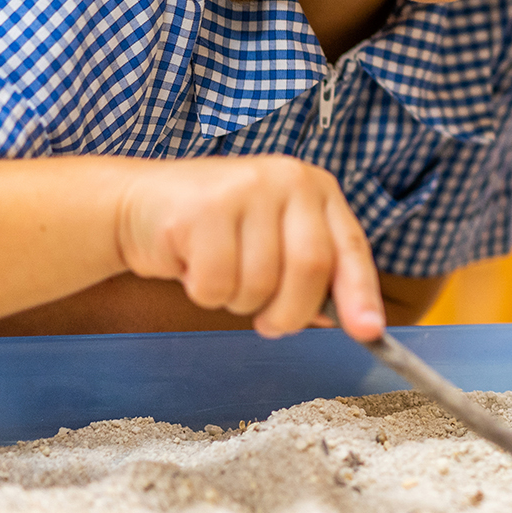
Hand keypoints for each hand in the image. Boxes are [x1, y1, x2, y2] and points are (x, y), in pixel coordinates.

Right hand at [114, 154, 384, 340]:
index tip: (370, 333)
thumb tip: (354, 320)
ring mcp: (247, 188)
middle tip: (269, 324)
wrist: (141, 203)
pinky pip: (217, 284)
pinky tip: (192, 264)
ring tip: (220, 271)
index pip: (351, 248)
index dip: (362, 294)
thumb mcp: (275, 239)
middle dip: (290, 312)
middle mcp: (288, 179)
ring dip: (238, 300)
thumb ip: (313, 272)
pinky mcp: (204, 207)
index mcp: (316, 188)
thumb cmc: (217, 231)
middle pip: (310, 269)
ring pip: (260, 283)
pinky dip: (203, 293)